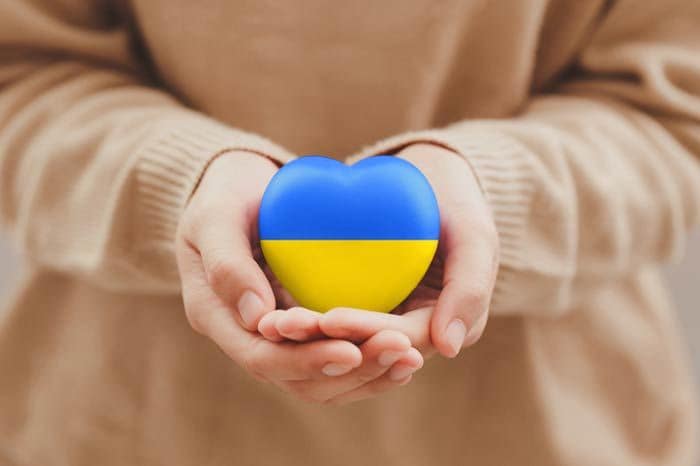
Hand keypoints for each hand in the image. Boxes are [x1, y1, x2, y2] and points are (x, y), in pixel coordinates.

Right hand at [176, 151, 420, 403]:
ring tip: (410, 357)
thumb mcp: (216, 216)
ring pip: (321, 378)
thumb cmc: (223, 194)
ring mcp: (275, 336)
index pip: (262, 358)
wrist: (238, 189)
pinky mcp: (303, 328)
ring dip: (367, 373)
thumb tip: (257, 318)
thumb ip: (227, 264)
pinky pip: (334, 356)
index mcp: (216, 316)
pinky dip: (368, 361)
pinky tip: (405, 351)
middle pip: (298, 379)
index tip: (352, 351)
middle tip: (400, 350)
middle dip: (351, 371)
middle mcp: (246, 336)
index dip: (306, 361)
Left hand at [260, 143, 498, 358]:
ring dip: (310, 338)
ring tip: (273, 324)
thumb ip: (472, 286)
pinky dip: (307, 319)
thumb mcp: (474, 234)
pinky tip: (274, 313)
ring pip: (345, 340)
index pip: (403, 339)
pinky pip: (332, 319)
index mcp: (446, 323)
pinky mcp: (362, 301)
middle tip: (285, 326)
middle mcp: (414, 328)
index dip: (367, 332)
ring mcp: (386, 315)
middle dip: (327, 340)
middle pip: (367, 347)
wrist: (430, 174)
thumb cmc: (456, 198)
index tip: (329, 319)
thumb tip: (448, 348)